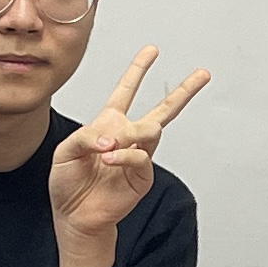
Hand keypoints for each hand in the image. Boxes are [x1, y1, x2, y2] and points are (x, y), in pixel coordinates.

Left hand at [49, 46, 211, 266]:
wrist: (74, 216)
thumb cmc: (67, 184)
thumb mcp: (65, 152)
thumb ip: (86, 137)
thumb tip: (112, 137)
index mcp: (108, 124)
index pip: (126, 91)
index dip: (138, 70)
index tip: (152, 50)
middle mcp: (127, 136)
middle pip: (162, 108)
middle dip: (184, 91)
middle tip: (202, 74)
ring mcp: (138, 156)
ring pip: (153, 128)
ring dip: (131, 133)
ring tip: (109, 149)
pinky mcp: (142, 175)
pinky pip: (141, 156)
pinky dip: (124, 155)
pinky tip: (110, 159)